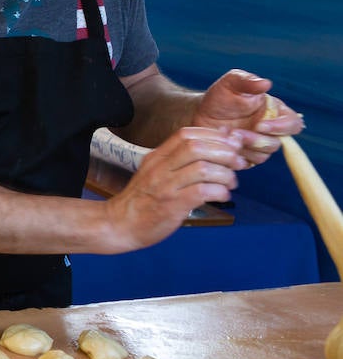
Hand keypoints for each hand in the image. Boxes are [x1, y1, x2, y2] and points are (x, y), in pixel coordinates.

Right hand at [104, 126, 245, 250]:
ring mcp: (165, 186)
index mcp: (156, 157)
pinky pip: (203, 192)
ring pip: (203, 169)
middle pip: (197, 147)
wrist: (119, 224)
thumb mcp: (155, 172)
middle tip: (238, 163)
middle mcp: (160, 168)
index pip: (186, 134)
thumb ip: (179, 159)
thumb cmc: (143, 200)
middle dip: (225, 152)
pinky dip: (220, 192)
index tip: (229, 144)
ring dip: (226, 174)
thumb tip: (213, 144)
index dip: (213, 135)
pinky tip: (223, 196)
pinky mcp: (172, 205)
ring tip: (231, 183)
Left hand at [190, 69, 302, 166]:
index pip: (293, 124)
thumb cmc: (219, 96)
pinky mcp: (246, 158)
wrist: (199, 114)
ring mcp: (259, 147)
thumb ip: (247, 81)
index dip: (281, 127)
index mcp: (275, 113)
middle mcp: (271, 131)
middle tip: (235, 133)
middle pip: (277, 143)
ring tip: (225, 135)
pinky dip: (235, 156)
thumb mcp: (231, 83)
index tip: (260, 125)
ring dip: (244, 147)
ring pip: (262, 155)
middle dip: (257, 140)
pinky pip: (247, 163)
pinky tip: (221, 146)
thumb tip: (266, 83)